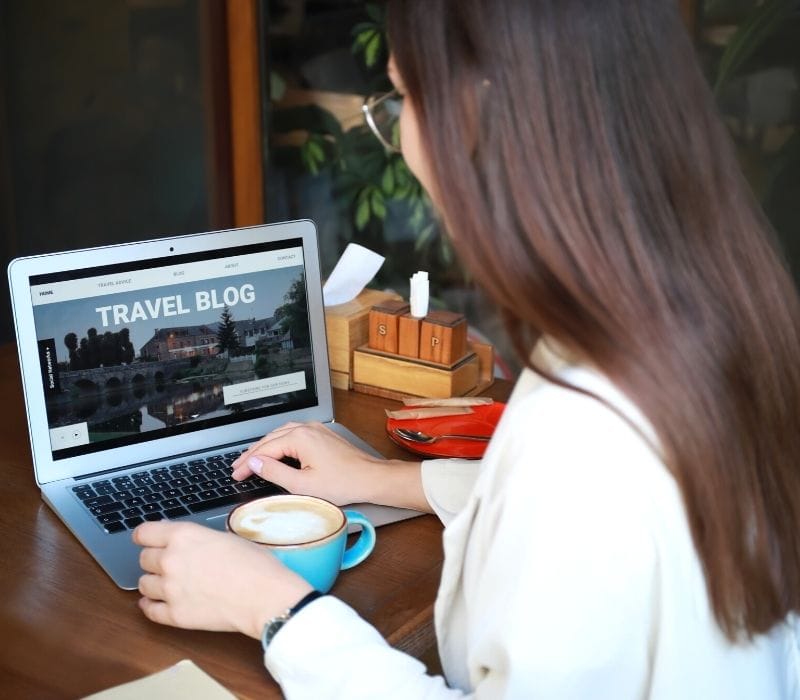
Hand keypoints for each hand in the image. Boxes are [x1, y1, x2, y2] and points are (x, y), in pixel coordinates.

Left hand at [134, 520, 311, 638]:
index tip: (144, 539)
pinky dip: (150, 606)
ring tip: (165, 583)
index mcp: (184, 536)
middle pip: (144, 559)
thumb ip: (200, 540)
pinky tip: (155, 603)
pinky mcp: (175, 615)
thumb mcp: (227, 538)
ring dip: (152, 582)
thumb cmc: (255, 564)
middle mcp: (171, 560)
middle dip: (154, 559)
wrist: (264, 596)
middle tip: (167, 563)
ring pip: (143, 584)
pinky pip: (149, 610)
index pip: (144, 533)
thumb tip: (190, 544)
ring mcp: (170, 589)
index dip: (144, 536)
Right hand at [231, 421, 428, 510]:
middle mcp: (307, 428)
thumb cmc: (343, 483)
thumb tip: (255, 463)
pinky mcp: (322, 434)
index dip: (248, 464)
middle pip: (270, 438)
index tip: (236, 475)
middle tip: (237, 467)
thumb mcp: (302, 484)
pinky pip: (293, 434)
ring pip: (281, 434)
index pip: (265, 450)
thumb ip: (275, 472)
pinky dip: (279, 443)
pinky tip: (275, 451)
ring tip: (251, 460)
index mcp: (300, 438)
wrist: (370, 478)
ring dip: (264, 446)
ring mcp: (315, 429)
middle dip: (252, 453)